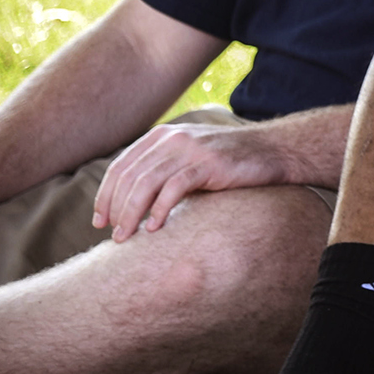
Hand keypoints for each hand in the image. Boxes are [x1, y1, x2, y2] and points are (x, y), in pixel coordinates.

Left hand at [90, 121, 290, 240]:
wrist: (273, 150)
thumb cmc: (230, 161)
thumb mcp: (189, 157)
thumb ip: (162, 168)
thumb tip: (129, 200)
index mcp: (162, 136)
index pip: (120, 166)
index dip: (105, 196)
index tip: (100, 222)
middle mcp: (172, 138)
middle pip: (129, 177)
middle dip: (115, 209)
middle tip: (113, 235)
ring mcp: (190, 149)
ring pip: (146, 183)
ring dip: (131, 214)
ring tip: (126, 237)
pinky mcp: (208, 162)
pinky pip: (174, 187)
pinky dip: (160, 210)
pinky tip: (155, 228)